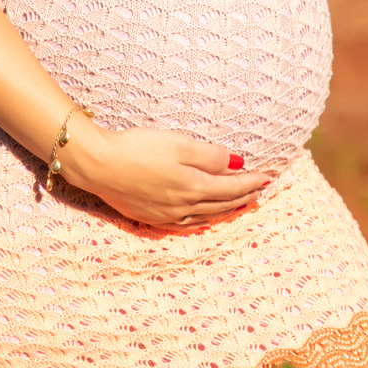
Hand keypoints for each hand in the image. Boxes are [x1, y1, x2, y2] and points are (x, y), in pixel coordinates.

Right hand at [59, 119, 269, 228]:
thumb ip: (208, 155)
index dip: (251, 181)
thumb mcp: (177, 143)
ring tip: (242, 204)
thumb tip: (235, 163)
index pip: (231, 187)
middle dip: (244, 196)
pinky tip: (205, 222)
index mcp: (193, 186)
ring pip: (207, 216)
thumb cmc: (137, 148)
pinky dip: (202, 222)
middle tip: (262, 190)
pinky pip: (186, 225)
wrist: (98, 164)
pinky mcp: (151, 216)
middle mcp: (184, 205)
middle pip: (222, 204)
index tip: (268, 176)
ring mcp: (167, 214)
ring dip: (228, 210)